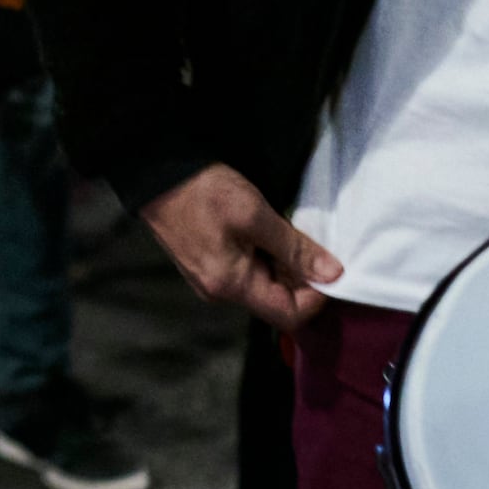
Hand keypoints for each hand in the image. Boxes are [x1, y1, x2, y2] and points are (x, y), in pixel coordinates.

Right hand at [140, 162, 343, 333]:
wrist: (156, 173)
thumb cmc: (203, 192)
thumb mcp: (255, 215)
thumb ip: (295, 249)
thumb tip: (332, 274)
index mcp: (232, 286)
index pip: (290, 315)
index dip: (317, 295)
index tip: (330, 266)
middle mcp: (220, 292)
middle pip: (277, 300)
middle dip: (300, 275)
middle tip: (307, 239)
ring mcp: (211, 280)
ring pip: (264, 284)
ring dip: (283, 262)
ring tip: (282, 228)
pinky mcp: (207, 265)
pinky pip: (247, 272)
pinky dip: (265, 255)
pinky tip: (264, 229)